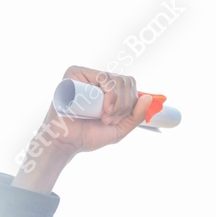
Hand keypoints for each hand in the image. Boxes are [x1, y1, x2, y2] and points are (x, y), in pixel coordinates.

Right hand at [39, 65, 153, 157]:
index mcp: (107, 88)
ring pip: (117, 80)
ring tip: (103, 117)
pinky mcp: (75, 74)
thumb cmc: (89, 135)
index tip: (118, 120)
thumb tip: (148, 97)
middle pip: (126, 81)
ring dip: (117, 104)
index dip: (130, 102)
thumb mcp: (120, 128)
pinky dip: (110, 96)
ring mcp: (86, 75)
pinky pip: (103, 77)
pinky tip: (101, 110)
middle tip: (109, 120)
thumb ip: (136, 115)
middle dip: (124, 106)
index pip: (130, 84)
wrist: (67, 142)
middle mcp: (97, 79)